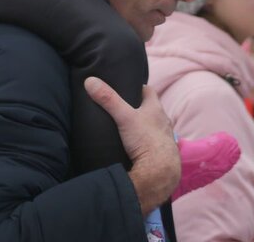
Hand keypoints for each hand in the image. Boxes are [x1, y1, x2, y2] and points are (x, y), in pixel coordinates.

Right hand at [86, 77, 179, 213]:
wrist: (159, 172)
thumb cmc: (146, 141)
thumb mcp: (124, 117)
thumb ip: (108, 100)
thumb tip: (90, 81)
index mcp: (156, 109)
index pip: (148, 91)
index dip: (138, 88)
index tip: (127, 87)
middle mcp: (163, 122)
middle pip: (150, 109)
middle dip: (138, 108)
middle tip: (122, 108)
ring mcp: (164, 138)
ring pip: (151, 127)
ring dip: (142, 127)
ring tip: (126, 128)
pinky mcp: (161, 154)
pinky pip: (151, 144)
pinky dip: (144, 143)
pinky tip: (134, 148)